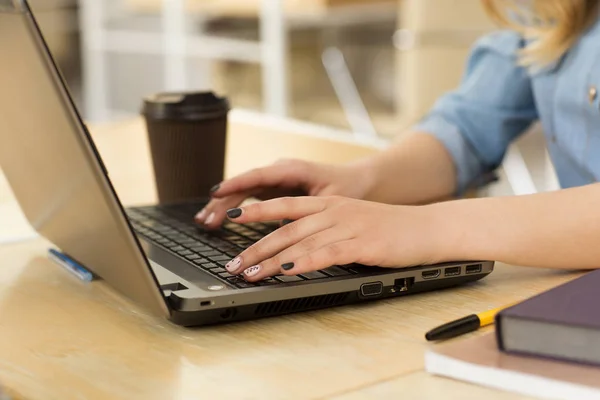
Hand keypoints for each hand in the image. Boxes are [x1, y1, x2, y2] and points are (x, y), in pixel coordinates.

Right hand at [195, 159, 374, 228]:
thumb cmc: (348, 188)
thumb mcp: (332, 199)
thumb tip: (285, 228)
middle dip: (222, 201)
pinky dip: (234, 209)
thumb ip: (308, 210)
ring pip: (243, 191)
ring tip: (204, 222)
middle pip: (244, 184)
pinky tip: (218, 220)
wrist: (359, 181)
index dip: (236, 184)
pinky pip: (249, 197)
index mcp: (292, 169)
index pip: (258, 175)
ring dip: (223, 206)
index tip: (217, 193)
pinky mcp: (275, 190)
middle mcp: (280, 172)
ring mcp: (275, 180)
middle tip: (205, 219)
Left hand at [222, 196, 446, 280]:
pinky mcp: (362, 244)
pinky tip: (287, 272)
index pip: (284, 205)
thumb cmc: (390, 229)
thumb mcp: (352, 220)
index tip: (231, 217)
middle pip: (285, 228)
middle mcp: (334, 212)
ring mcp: (347, 226)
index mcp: (330, 204)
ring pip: (300, 242)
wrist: (427, 227)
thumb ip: (324, 229)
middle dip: (255, 247)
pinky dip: (303, 263)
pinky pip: (326, 254)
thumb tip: (295, 246)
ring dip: (271, 261)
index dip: (256, 210)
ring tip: (251, 274)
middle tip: (234, 263)